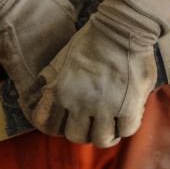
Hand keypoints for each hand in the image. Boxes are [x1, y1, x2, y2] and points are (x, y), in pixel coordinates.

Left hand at [31, 0, 169, 146]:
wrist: (120, 29)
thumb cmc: (90, 40)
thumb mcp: (62, 58)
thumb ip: (51, 77)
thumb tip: (41, 88)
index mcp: (61, 92)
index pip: (50, 125)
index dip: (60, 124)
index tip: (69, 119)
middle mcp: (80, 104)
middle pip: (77, 136)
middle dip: (83, 130)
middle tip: (92, 121)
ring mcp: (104, 109)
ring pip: (101, 139)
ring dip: (104, 132)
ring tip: (109, 122)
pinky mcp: (127, 109)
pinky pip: (125, 131)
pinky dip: (124, 126)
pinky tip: (124, 115)